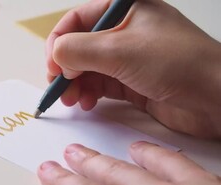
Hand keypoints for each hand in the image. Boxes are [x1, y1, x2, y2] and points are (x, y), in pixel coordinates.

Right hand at [46, 0, 220, 137]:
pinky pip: (100, 85)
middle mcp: (124, 31)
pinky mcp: (132, 82)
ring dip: (75, 84)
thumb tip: (55, 56)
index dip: (59, 42)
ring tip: (72, 99)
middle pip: (79, 46)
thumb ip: (79, 50)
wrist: (215, 99)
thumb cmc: (179, 63)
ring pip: (87, 68)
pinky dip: (89, 94)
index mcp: (124, 9)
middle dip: (65, 67)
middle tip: (59, 85)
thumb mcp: (120, 50)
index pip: (77, 20)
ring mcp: (128, 58)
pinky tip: (88, 103)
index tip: (52, 65)